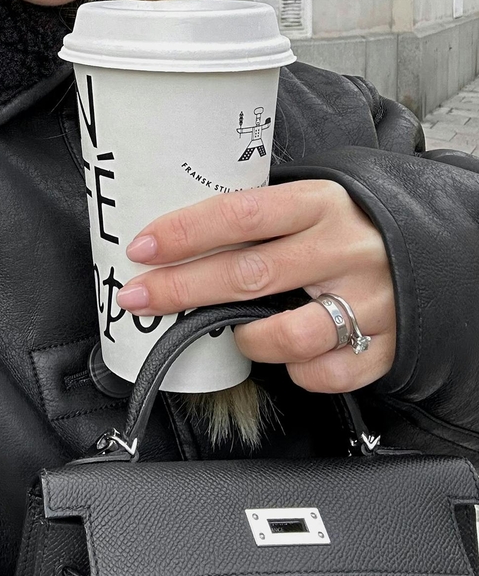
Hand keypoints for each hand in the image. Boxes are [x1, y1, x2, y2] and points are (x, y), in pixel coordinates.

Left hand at [115, 181, 395, 392]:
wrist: (435, 247)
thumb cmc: (349, 225)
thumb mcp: (310, 202)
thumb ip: (259, 218)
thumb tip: (175, 238)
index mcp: (319, 203)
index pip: (240, 214)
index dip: (185, 232)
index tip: (143, 247)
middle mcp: (344, 249)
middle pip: (248, 275)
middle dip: (182, 289)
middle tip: (140, 296)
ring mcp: (369, 299)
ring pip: (288, 335)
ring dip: (247, 339)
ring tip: (235, 332)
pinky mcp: (387, 343)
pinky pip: (325, 373)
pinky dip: (298, 371)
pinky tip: (292, 354)